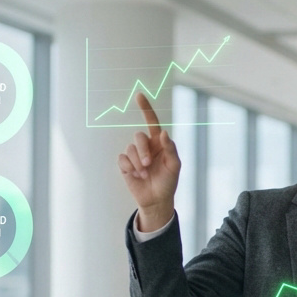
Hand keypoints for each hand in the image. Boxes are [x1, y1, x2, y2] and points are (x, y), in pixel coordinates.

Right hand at [116, 92, 180, 229]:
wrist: (157, 200)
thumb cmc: (168, 182)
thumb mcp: (174, 166)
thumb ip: (170, 149)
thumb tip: (163, 133)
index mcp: (158, 143)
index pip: (151, 122)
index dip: (145, 109)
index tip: (139, 96)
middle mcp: (146, 146)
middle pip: (138, 136)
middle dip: (142, 150)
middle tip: (148, 164)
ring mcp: (134, 155)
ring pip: (130, 148)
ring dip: (137, 162)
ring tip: (144, 174)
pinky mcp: (125, 165)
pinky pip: (123, 159)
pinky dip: (129, 167)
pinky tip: (136, 175)